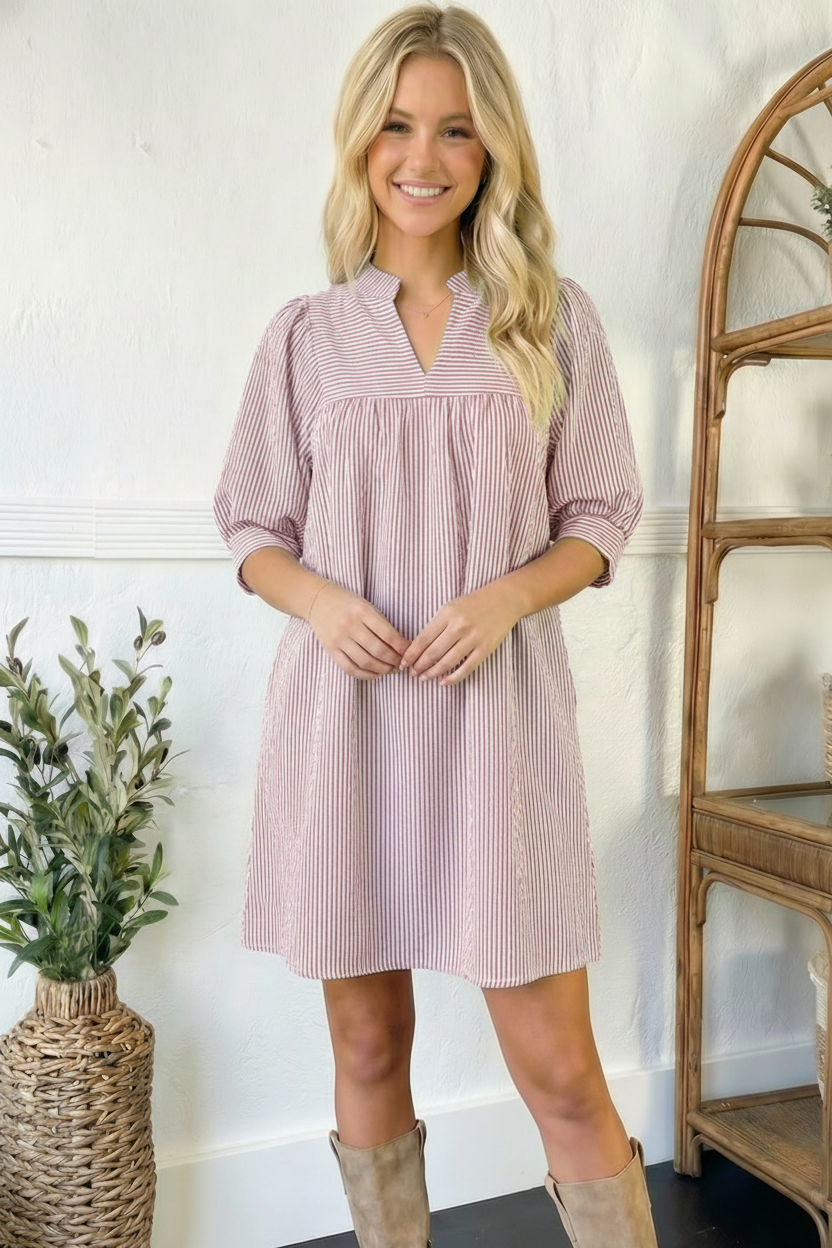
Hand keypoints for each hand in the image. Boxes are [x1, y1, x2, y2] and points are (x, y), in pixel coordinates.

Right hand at [307, 582, 408, 679]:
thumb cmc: (348, 603)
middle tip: (402, 665)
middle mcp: (350, 625)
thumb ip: (381, 624)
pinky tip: (375, 674)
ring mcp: (339, 638)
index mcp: (362, 611)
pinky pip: (349, 667)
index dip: (402, 647)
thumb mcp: (366, 606)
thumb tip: (401, 647)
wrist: (317, 600)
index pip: (388, 634)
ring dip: (382, 669)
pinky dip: (365, 674)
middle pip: (378, 650)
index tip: (410, 654)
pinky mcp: (330, 649)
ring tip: (391, 670)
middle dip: (394, 661)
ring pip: (365, 661)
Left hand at [400, 584, 520, 686]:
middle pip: (432, 653)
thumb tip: (418, 648)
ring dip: (432, 673)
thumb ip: (436, 625)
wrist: (504, 600)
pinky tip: (443, 682)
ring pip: (447, 662)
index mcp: (447, 614)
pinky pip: (466, 668)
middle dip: (419, 666)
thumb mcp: (451, 607)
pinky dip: (453, 678)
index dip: (411, 654)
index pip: (423, 639)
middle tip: (412, 673)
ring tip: (424, 678)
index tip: (403, 663)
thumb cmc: (474, 604)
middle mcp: (459, 626)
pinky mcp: (485, 649)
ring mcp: (473, 638)